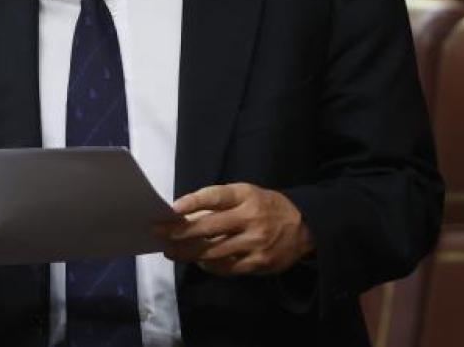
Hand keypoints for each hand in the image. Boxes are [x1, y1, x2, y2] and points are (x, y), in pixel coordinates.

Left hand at [154, 183, 313, 275]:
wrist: (305, 226)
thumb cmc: (266, 207)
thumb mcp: (247, 195)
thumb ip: (220, 203)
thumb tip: (185, 215)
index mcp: (246, 196)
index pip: (216, 196)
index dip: (193, 202)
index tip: (172, 209)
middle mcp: (250, 218)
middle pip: (210, 227)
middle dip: (180, 232)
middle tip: (159, 234)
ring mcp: (255, 242)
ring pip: (214, 251)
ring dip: (188, 252)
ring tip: (171, 251)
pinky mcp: (259, 262)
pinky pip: (227, 267)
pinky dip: (209, 265)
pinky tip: (197, 262)